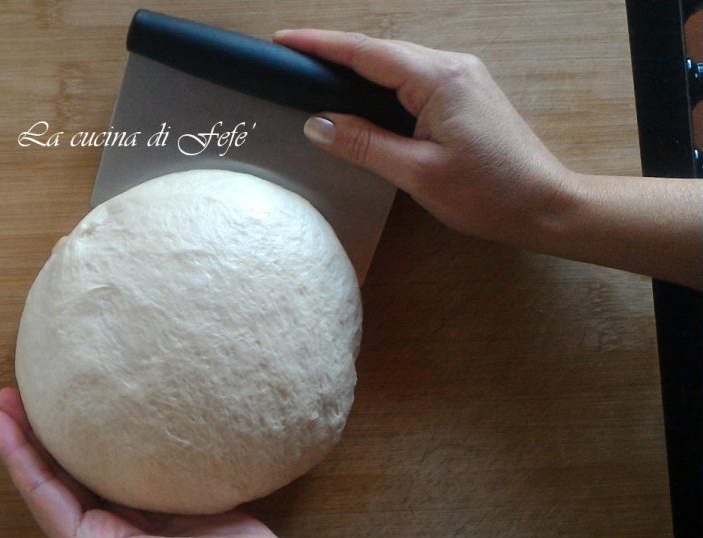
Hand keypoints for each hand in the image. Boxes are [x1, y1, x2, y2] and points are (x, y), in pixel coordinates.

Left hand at [0, 387, 312, 537]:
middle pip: (60, 476)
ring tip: (50, 394)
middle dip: (32, 436)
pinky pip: (133, 464)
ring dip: (68, 433)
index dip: (15, 456)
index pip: (45, 495)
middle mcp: (114, 533)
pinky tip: (115, 411)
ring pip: (93, 466)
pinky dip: (115, 436)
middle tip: (11, 393)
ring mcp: (145, 518)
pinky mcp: (176, 502)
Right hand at [274, 29, 571, 244]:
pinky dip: (381, 82)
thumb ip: (363, 144)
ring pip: (397, 63)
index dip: (320, 45)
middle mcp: (452, 66)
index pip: (366, 52)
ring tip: (316, 75)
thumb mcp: (417, 173)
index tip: (283, 41)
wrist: (546, 205)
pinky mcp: (466, 93)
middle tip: (291, 59)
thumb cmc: (489, 194)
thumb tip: (316, 124)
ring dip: (357, 67)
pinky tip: (362, 96)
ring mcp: (462, 77)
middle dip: (333, 53)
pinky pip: (413, 77)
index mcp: (439, 79)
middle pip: (380, 51)